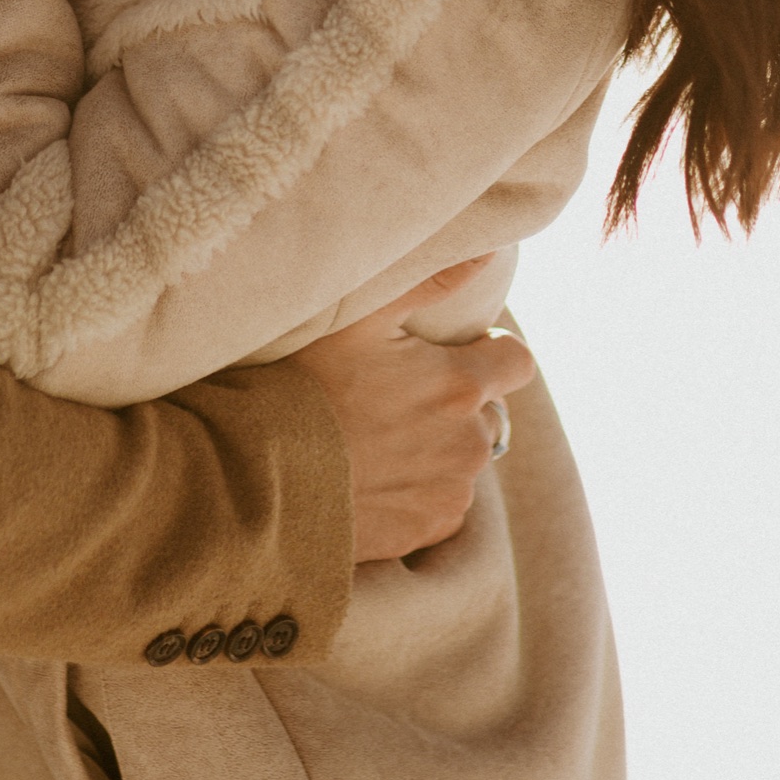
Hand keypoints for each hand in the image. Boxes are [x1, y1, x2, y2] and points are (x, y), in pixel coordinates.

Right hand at [289, 256, 536, 563]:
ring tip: (376, 433)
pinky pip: (440, 502)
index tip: (453, 350)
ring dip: (436, 444)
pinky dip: (418, 486)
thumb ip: (430, 280)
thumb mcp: (359, 317)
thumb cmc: (307, 385)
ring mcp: (449, 493)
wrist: (263, 478)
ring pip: (462, 458)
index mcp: (458, 387)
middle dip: (453, 399)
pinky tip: (372, 471)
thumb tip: (489, 249)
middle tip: (395, 390)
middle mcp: (468, 444)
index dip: (489, 351)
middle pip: (486, 411)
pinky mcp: (426, 530)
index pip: (517, 362)